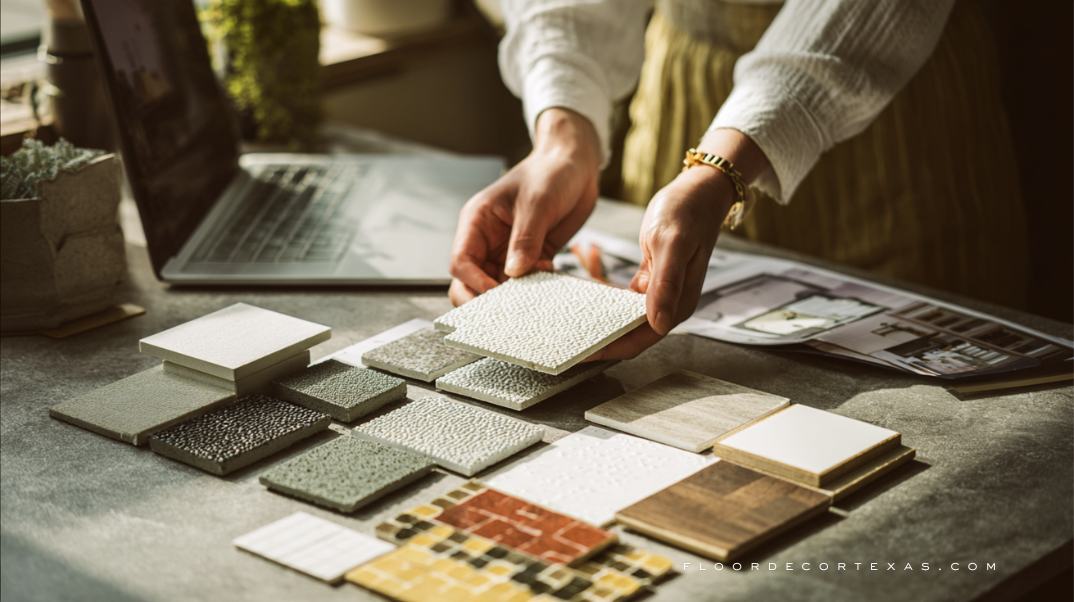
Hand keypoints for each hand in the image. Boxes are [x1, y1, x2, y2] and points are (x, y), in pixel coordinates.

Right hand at [449, 108, 601, 304]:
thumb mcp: (537, 203)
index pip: (461, 261)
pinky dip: (533, 290)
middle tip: (506, 311)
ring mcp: (507, 251)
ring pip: (497, 287)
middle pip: (471, 281)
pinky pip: (524, 283)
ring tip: (532, 296)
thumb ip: (525, 239)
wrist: (577, 166)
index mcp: (477, 221)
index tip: (495, 294)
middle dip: (483, 298)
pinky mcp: (530, 258)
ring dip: (512, 297)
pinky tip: (548, 285)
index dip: (473, 282)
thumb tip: (513, 273)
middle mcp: (487, 240)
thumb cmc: (551, 173)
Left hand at [588, 167, 731, 359]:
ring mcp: (660, 294)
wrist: (699, 190)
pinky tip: (586, 301)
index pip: (639, 340)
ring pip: (625, 320)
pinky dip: (606, 302)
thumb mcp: (670, 244)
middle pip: (630, 335)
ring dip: (601, 324)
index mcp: (677, 303)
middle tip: (567, 344)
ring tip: (570, 328)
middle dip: (601, 341)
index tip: (582, 353)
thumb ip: (665, 284)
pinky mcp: (652, 281)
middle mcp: (670, 304)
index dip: (610, 349)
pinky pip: (624, 301)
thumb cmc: (688, 212)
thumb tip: (658, 324)